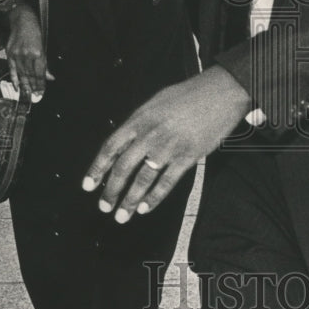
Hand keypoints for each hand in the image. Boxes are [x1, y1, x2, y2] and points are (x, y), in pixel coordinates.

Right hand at [5, 4, 53, 99]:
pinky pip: (12, 70)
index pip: (40, 73)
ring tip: (28, 94)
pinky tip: (18, 88)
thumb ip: (45, 64)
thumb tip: (50, 77)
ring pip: (22, 74)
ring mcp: (17, 55)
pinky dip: (15, 79)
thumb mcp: (43, 46)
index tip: (42, 92)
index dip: (41, 83)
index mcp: (38, 53)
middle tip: (36, 96)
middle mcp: (27, 55)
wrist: (22, 21)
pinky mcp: (9, 54)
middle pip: (31, 75)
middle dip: (34, 87)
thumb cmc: (35, 33)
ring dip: (26, 86)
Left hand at [83, 65, 251, 222]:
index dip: (97, 168)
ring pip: (143, 180)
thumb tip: (124, 143)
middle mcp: (150, 134)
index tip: (88, 186)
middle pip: (123, 168)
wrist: (220, 92)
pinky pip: (167, 182)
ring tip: (123, 216)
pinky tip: (146, 208)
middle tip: (104, 207)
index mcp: (139, 119)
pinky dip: (154, 197)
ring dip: (130, 201)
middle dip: (111, 191)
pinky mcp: (188, 157)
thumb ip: (139, 123)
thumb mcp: (156, 103)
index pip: (111, 147)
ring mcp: (169, 147)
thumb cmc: (188, 95)